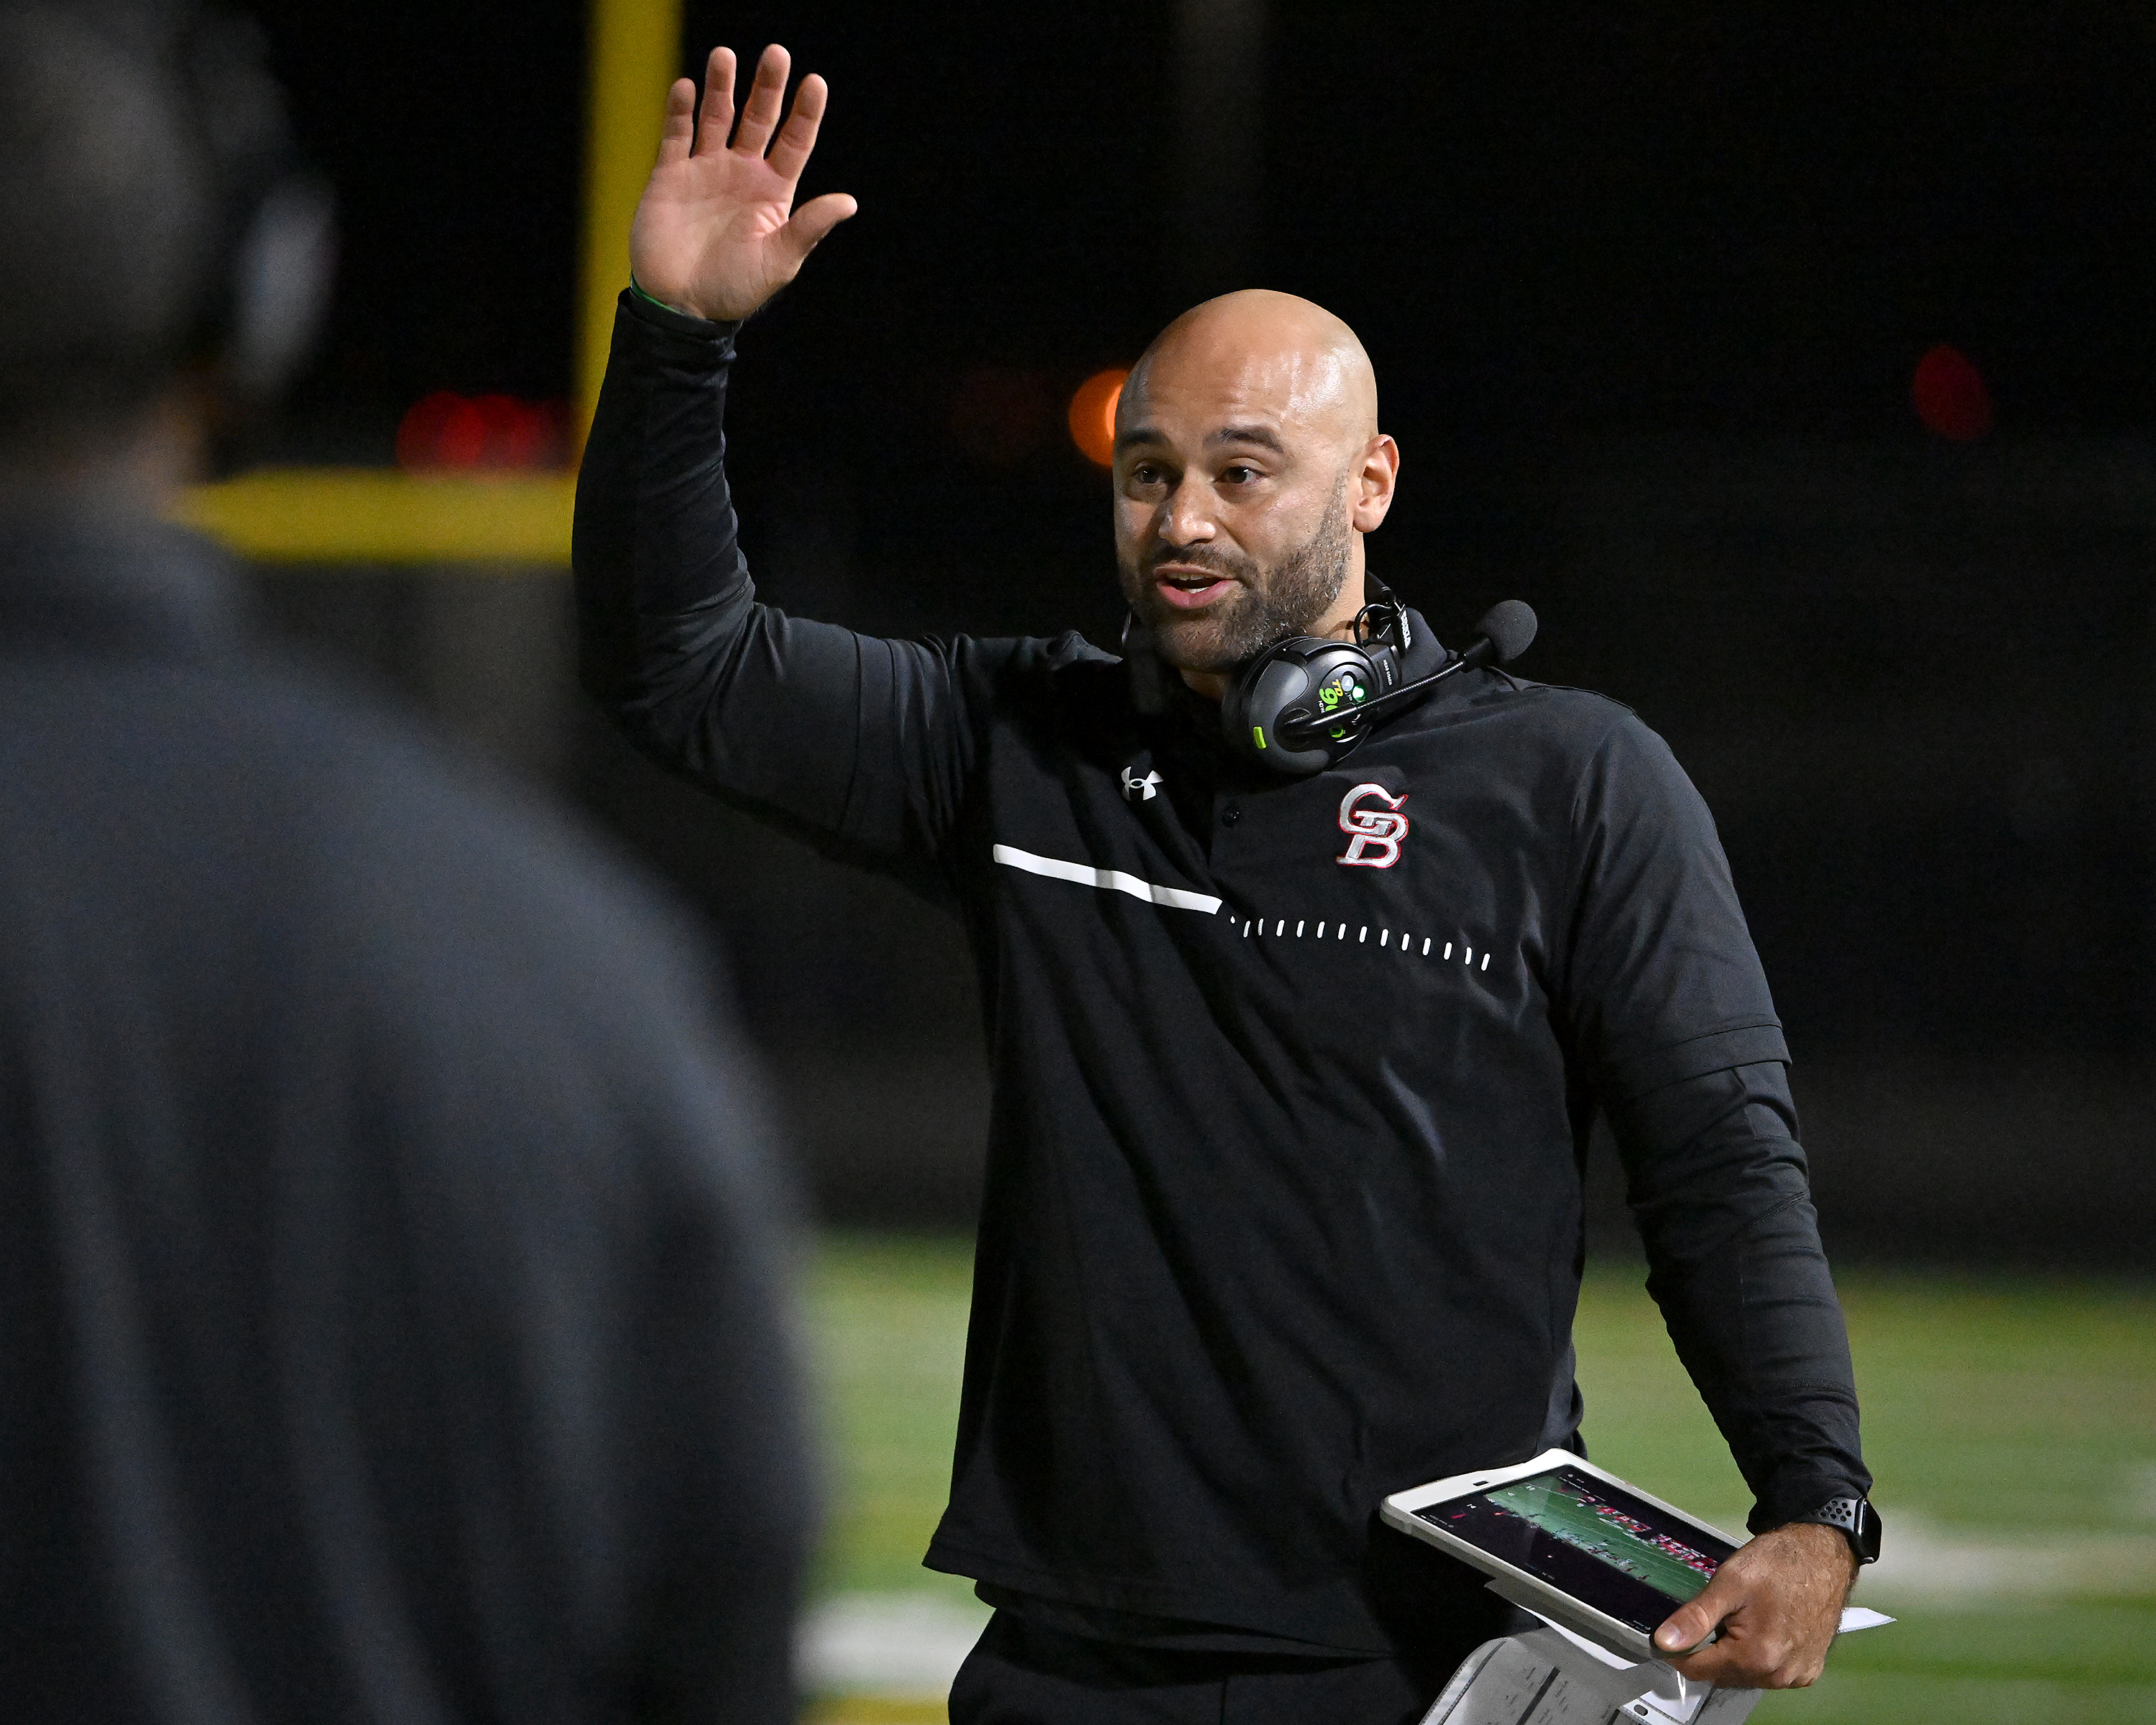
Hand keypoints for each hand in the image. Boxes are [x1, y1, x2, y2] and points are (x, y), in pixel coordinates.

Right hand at [629, 44, 856, 321]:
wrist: (682, 307)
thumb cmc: (735, 290)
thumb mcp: (779, 261)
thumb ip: (809, 227)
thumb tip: (849, 202)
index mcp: (772, 191)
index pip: (794, 142)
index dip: (805, 113)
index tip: (816, 83)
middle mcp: (741, 173)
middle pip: (757, 119)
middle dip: (767, 87)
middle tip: (776, 54)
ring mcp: (705, 170)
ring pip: (716, 117)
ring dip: (721, 87)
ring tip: (726, 56)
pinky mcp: (670, 176)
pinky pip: (675, 135)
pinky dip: (679, 111)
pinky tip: (686, 87)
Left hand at [1652, 1521, 1856, 1688]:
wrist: (1822, 1555)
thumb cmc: (1778, 1564)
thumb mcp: (1729, 1583)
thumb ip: (1695, 1617)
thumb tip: (1664, 1641)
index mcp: (1757, 1657)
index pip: (1698, 1670)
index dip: (1679, 1650)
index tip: (1675, 1631)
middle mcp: (1780, 1675)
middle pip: (1721, 1675)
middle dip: (1709, 1650)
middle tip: (1717, 1615)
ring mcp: (1797, 1675)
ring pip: (1744, 1676)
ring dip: (1733, 1655)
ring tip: (1742, 1619)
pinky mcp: (1808, 1671)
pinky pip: (1769, 1673)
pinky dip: (1757, 1657)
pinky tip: (1761, 1629)